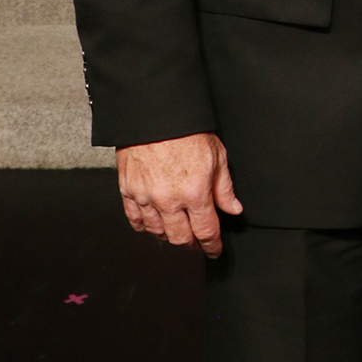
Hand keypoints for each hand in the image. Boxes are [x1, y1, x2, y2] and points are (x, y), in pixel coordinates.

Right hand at [116, 132, 242, 256]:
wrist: (154, 112)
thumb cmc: (185, 129)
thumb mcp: (217, 155)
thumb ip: (225, 187)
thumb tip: (233, 208)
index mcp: (195, 192)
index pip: (206, 231)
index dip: (212, 245)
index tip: (214, 249)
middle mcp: (169, 199)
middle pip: (180, 238)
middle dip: (192, 244)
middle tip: (197, 243)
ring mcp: (146, 197)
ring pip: (157, 232)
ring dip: (169, 236)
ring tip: (177, 232)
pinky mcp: (128, 190)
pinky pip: (135, 220)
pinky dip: (145, 226)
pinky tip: (153, 224)